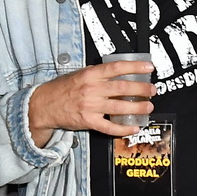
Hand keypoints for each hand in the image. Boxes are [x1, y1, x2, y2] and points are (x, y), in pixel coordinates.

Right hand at [26, 60, 155, 145]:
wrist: (44, 105)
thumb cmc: (61, 89)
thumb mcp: (79, 74)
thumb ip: (97, 74)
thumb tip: (118, 72)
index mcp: (90, 75)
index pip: (117, 68)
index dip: (135, 66)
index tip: (148, 67)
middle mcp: (92, 89)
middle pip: (122, 87)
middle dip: (141, 89)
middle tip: (152, 90)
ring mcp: (90, 106)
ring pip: (119, 107)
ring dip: (137, 108)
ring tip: (148, 107)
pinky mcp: (88, 121)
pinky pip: (109, 126)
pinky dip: (123, 129)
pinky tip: (133, 128)